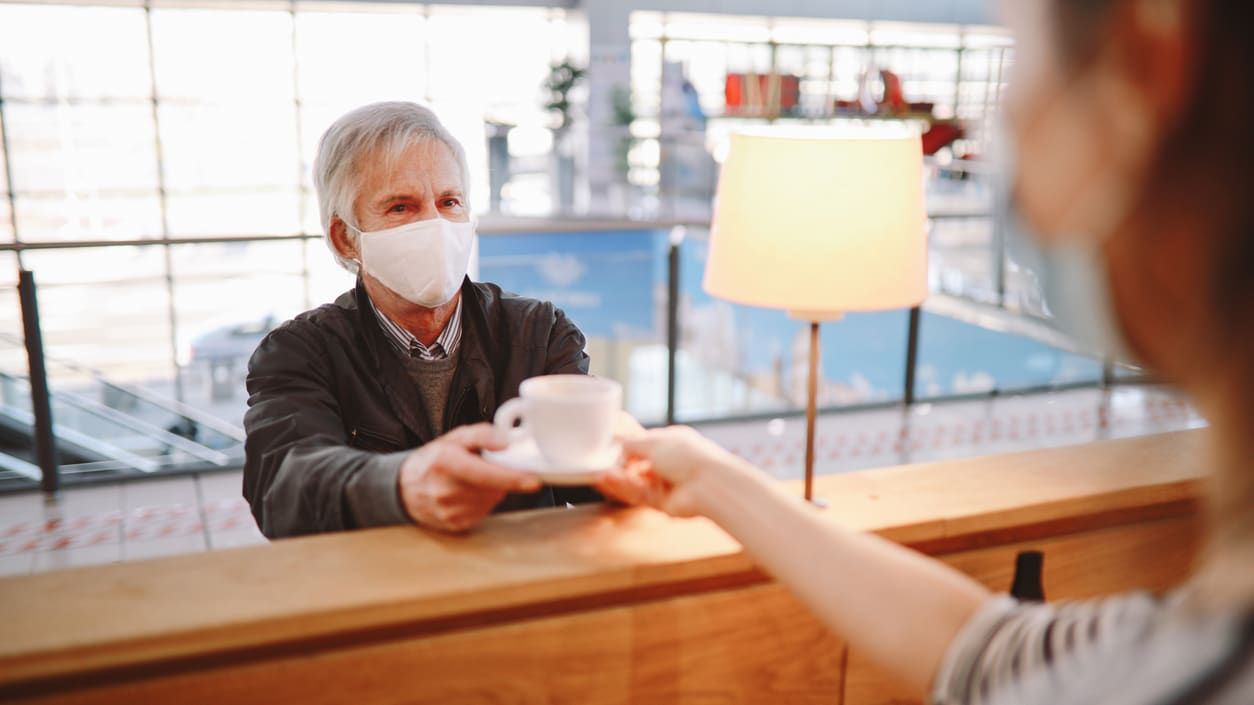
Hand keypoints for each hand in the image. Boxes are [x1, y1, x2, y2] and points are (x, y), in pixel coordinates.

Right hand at [398, 423, 540, 531]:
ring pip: (491, 502)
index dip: (512, 478)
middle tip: (486, 469)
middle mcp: (445, 491)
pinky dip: (483, 503)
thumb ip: (482, 435)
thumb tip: (506, 442)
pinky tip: (468, 495)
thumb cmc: (433, 460)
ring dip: (491, 491)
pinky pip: (483, 513)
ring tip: (473, 482)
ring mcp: (448, 512)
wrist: (405, 488)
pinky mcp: (454, 525)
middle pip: (493, 489)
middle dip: (500, 479)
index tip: (533, 481)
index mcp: (445, 463)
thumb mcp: (455, 438)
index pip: (485, 474)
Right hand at [596, 425, 746, 516]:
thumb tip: (614, 438)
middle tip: (597, 464)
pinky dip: (623, 488)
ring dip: (617, 478)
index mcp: (671, 443)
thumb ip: (631, 442)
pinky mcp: (661, 503)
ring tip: (598, 473)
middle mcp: (668, 464)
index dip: (625, 446)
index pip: (643, 444)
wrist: (709, 484)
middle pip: (636, 466)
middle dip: (618, 466)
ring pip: (635, 482)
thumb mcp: (655, 442)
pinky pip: (638, 495)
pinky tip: (608, 480)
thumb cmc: (689, 456)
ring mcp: (665, 484)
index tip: (606, 447)